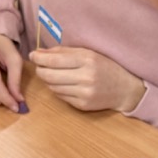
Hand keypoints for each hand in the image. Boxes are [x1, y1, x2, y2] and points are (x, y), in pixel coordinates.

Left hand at [29, 46, 144, 112]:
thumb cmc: (106, 67)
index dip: (39, 58)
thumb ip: (64, 52)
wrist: (125, 89)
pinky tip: (64, 84)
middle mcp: (85, 77)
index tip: (33, 55)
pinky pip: (60, 96)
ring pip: (53, 87)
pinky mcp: (82, 105)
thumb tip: (40, 52)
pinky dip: (57, 89)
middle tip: (39, 65)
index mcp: (87, 60)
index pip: (54, 60)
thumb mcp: (89, 53)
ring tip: (53, 74)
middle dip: (40, 69)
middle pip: (49, 75)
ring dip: (48, 80)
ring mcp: (84, 93)